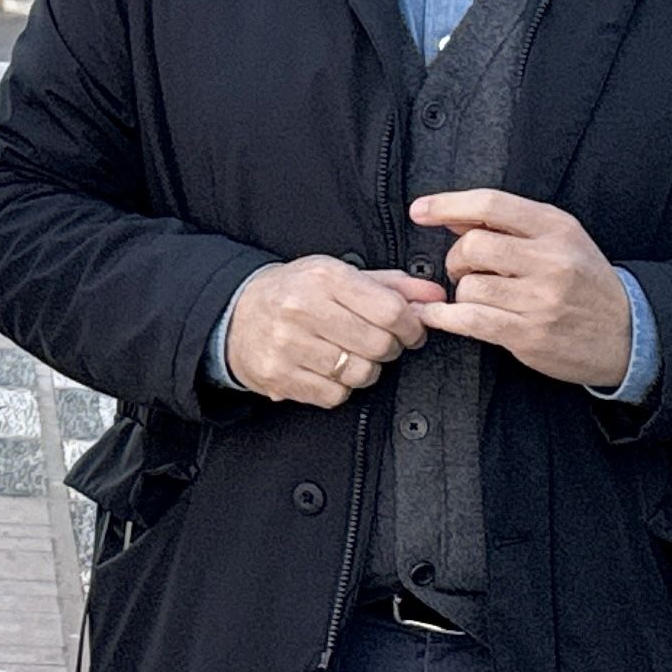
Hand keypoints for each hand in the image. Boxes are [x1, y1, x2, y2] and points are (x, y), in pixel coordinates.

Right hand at [223, 256, 441, 405]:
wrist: (234, 315)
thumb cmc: (295, 293)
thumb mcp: (339, 276)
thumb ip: (391, 286)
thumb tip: (436, 298)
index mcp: (324, 277)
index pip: (390, 309)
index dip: (412, 326)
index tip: (411, 330)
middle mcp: (303, 308)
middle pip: (379, 345)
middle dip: (390, 349)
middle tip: (380, 343)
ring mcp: (288, 344)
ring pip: (360, 373)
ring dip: (366, 370)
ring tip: (351, 355)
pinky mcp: (279, 376)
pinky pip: (335, 395)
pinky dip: (341, 388)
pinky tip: (329, 370)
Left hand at [410, 190, 635, 390]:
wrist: (629, 333)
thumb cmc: (587, 283)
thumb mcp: (561, 240)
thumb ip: (509, 225)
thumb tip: (451, 215)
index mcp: (557, 228)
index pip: (491, 204)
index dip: (447, 204)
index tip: (420, 211)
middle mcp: (551, 260)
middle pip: (472, 245)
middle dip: (457, 259)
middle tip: (466, 270)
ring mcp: (541, 299)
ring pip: (469, 286)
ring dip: (462, 293)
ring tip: (480, 298)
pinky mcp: (529, 335)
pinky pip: (470, 321)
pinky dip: (444, 318)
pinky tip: (437, 317)